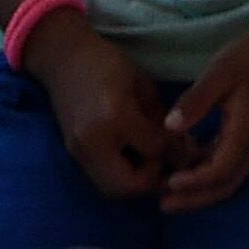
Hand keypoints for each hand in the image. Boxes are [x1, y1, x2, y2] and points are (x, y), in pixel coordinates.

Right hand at [26, 13, 174, 199]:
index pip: (154, 150)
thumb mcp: (142, 84)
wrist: (62, 59)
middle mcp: (94, 140)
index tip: (186, 146)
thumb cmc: (106, 62)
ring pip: (112, 190)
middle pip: (130, 185)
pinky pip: (101, 180)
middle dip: (152, 179)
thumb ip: (161, 119)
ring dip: (135, 183)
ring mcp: (79, 151)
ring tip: (148, 161)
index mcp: (115, 116)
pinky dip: (120, 177)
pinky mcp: (73, 155)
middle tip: (164, 160)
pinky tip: (132, 158)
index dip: (175, 151)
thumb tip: (184, 149)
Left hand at [157, 15, 248, 213]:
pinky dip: (208, 173)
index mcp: (247, 132)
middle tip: (163, 204)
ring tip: (169, 192)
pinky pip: (230, 165)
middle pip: (226, 185)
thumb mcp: (220, 72)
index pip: (220, 171)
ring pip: (229, 179)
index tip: (168, 183)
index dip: (194, 183)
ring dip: (200, 190)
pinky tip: (186, 168)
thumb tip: (169, 127)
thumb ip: (195, 100)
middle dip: (195, 199)